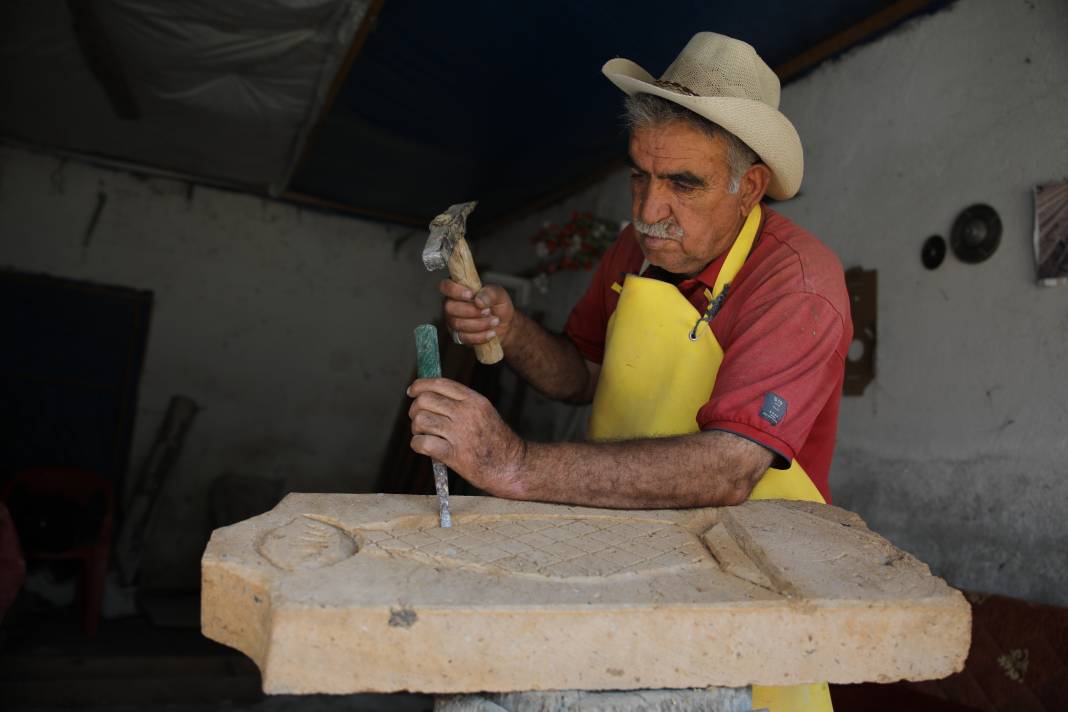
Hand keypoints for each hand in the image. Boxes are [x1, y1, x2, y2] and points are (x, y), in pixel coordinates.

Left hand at [408, 378, 525, 497]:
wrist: (510, 466)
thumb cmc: (495, 440)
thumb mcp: (484, 412)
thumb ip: (460, 403)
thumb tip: (428, 396)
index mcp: (474, 400)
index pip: (439, 384)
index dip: (420, 385)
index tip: (412, 391)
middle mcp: (466, 413)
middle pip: (425, 400)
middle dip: (415, 410)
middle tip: (419, 420)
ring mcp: (459, 434)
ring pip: (421, 420)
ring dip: (416, 428)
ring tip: (424, 435)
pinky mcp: (453, 454)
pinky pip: (422, 443)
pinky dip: (417, 444)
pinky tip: (424, 447)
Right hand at [440, 280, 514, 347]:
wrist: (505, 326)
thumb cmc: (499, 307)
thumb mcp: (500, 295)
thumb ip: (491, 293)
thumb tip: (479, 300)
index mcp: (459, 290)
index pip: (445, 286)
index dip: (454, 290)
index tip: (470, 294)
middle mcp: (453, 305)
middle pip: (449, 307)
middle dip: (470, 310)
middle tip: (487, 311)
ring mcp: (453, 321)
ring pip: (457, 324)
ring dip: (479, 324)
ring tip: (494, 321)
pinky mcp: (459, 336)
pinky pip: (464, 337)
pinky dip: (480, 336)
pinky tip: (491, 332)